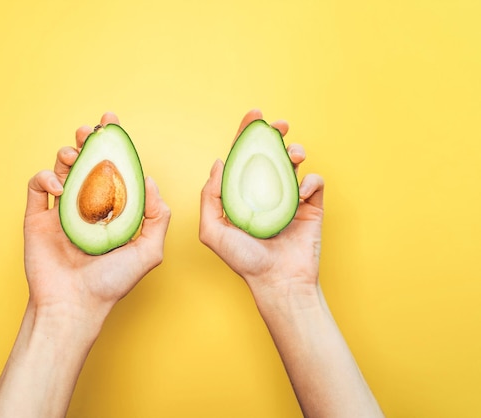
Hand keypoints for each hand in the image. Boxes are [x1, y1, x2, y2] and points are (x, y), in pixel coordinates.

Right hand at [24, 112, 170, 320]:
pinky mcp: (36, 218)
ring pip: (60, 168)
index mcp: (110, 210)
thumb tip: (149, 181)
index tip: (113, 123)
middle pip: (84, 162)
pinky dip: (45, 178)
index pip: (112, 169)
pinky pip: (36, 187)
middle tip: (91, 130)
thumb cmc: (112, 283)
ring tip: (76, 155)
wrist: (74, 306)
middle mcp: (85, 207)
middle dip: (87, 140)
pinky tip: (59, 187)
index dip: (113, 145)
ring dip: (67, 153)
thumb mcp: (149, 251)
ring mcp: (60, 212)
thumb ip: (157, 216)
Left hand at [199, 109, 324, 297]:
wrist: (277, 283)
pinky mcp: (311, 208)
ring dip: (295, 151)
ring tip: (293, 155)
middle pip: (271, 154)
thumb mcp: (212, 230)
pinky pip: (315, 182)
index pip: (244, 157)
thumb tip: (219, 163)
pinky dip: (310, 181)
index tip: (255, 115)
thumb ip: (210, 196)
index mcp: (243, 194)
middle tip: (278, 126)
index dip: (248, 134)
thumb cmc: (243, 260)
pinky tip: (300, 195)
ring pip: (295, 163)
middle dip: (275, 134)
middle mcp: (266, 192)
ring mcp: (289, 199)